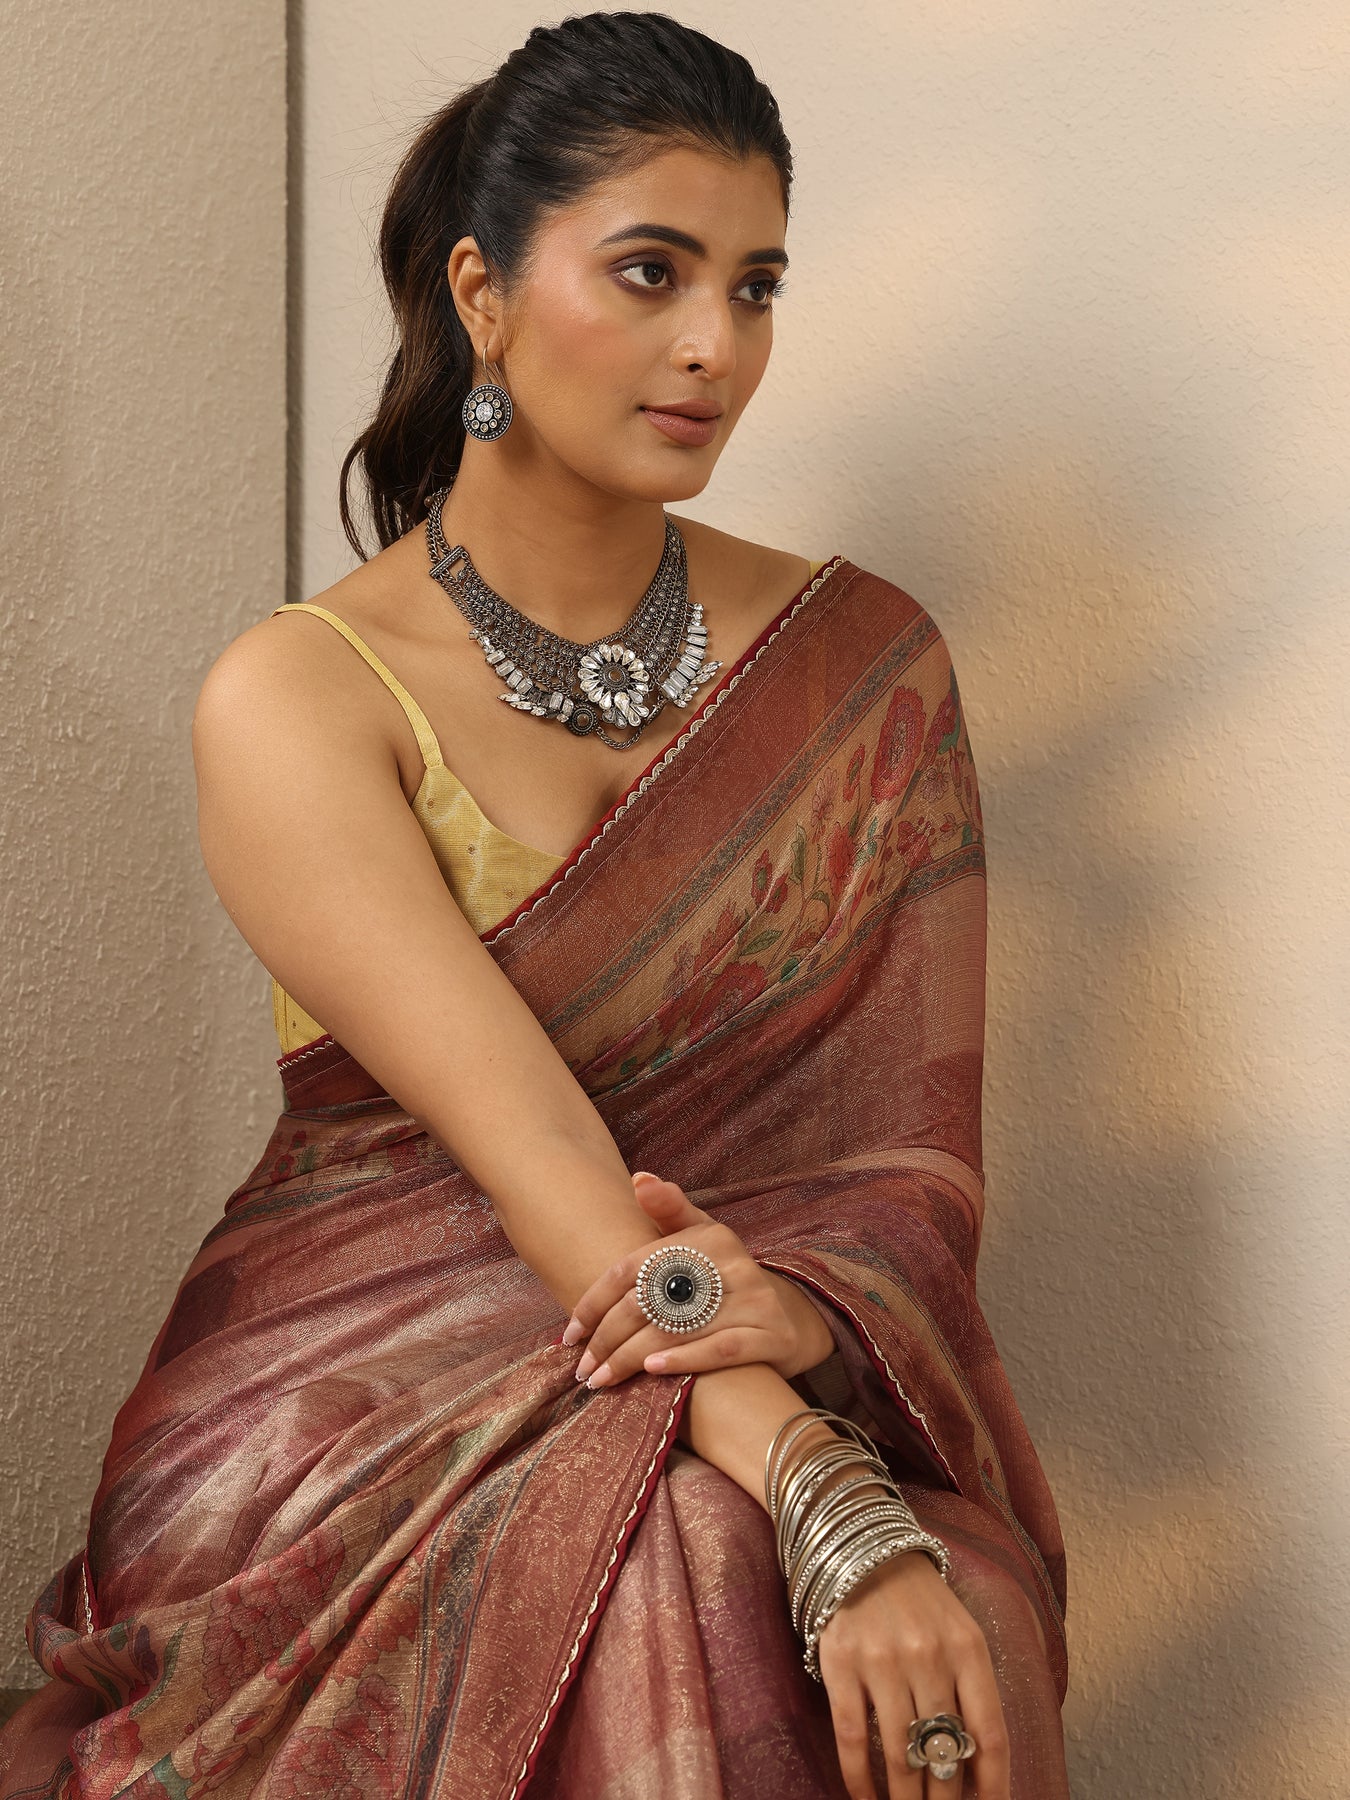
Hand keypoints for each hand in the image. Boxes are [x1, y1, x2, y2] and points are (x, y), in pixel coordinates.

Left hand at [562, 1171, 834, 1386]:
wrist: (790, 1318)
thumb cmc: (726, 1279)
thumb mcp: (703, 1238)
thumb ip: (669, 1210)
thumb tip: (638, 1179)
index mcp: (708, 1236)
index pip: (634, 1266)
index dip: (596, 1300)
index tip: (571, 1333)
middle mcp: (732, 1263)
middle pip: (650, 1301)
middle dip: (608, 1338)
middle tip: (582, 1367)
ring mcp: (755, 1299)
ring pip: (677, 1329)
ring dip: (631, 1358)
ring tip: (601, 1379)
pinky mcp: (772, 1336)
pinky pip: (721, 1349)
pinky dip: (684, 1359)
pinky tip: (651, 1371)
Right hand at [817, 1549, 1009, 1799]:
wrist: (863, 1547)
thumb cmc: (921, 1602)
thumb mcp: (960, 1633)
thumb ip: (974, 1692)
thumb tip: (981, 1770)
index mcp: (967, 1649)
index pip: (989, 1734)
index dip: (994, 1785)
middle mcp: (928, 1656)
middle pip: (943, 1754)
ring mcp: (882, 1661)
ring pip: (899, 1756)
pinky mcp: (840, 1664)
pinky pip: (852, 1739)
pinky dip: (859, 1780)